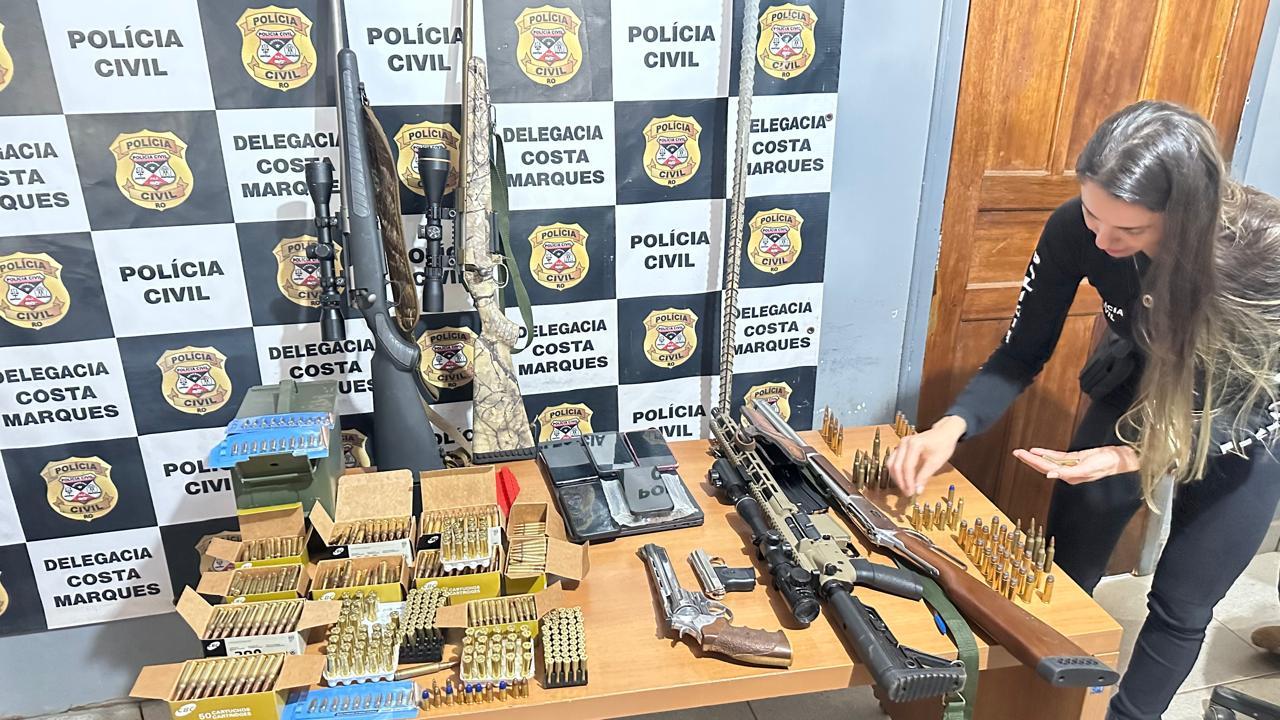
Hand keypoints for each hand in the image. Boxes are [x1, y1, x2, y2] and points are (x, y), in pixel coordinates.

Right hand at [887, 416, 965, 495]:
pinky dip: (897, 472)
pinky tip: (903, 479)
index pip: (907, 467)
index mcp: (914, 444)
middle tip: (907, 493)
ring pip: (891, 464)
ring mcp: (901, 444)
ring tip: (905, 488)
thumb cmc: (943, 444)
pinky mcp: (901, 448)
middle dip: (901, 482)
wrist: (945, 432)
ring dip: (897, 478)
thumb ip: (924, 476)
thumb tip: (917, 490)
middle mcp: (904, 443)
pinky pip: (893, 461)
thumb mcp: (936, 462)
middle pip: (896, 466)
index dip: (908, 482)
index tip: (911, 493)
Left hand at [1011, 446, 1138, 483]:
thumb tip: (1050, 475)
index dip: (1032, 461)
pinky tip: (1038, 451)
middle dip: (1029, 459)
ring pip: (1049, 461)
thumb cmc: (1107, 465)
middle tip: (1016, 452)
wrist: (1121, 460)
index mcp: (1069, 476)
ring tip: (1023, 452)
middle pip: (1044, 465)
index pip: (1045, 468)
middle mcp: (1068, 473)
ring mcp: (1071, 466)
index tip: (1021, 455)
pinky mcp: (1076, 459)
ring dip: (1036, 456)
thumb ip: (1068, 472)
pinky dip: (1047, 453)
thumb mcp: (1087, 468)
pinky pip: (1058, 457)